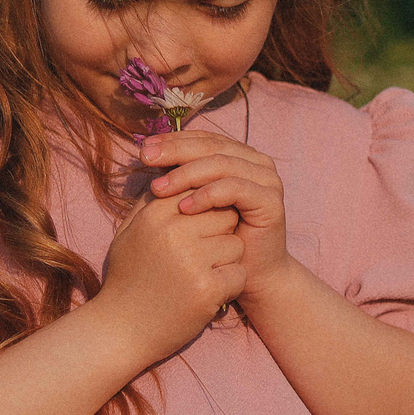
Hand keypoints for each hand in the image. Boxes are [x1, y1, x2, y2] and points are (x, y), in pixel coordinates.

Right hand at [97, 189, 244, 363]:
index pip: (203, 189)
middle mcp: (173, 232)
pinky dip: (229, 286)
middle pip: (225, 213)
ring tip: (200, 275)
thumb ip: (154, 199)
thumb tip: (176, 167)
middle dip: (220, 231)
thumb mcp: (131, 231)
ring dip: (226, 260)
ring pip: (236, 243)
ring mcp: (191, 261)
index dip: (207, 208)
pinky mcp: (208, 289)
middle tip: (201, 254)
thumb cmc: (128, 277)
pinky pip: (240, 273)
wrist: (120, 332)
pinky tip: (207, 294)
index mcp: (155, 213)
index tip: (200, 228)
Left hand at [141, 128, 291, 302]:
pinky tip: (184, 207)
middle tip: (145, 158)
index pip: (203, 138)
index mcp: (238, 156)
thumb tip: (147, 154)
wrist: (251, 276)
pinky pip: (236, 189)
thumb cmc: (217, 241)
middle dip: (175, 151)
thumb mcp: (193, 203)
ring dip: (187, 175)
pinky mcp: (271, 200)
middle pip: (212, 146)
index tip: (142, 148)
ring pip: (222, 164)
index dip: (173, 139)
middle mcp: (256, 162)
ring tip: (158, 189)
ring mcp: (267, 179)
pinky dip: (208, 195)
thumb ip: (178, 179)